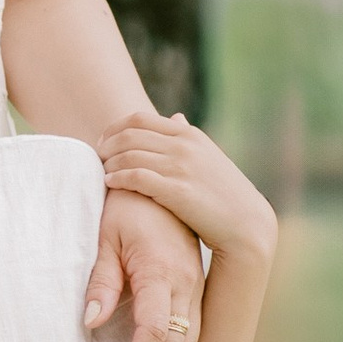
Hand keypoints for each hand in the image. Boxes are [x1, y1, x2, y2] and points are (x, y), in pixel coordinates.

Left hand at [80, 172, 210, 341]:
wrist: (157, 184)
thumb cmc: (124, 208)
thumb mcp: (104, 238)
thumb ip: (100, 281)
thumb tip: (90, 321)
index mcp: (161, 272)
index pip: (154, 333)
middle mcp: (186, 284)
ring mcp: (196, 288)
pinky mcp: (196, 289)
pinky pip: (193, 334)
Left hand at [102, 111, 278, 269]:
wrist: (246, 223)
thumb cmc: (223, 193)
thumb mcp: (208, 156)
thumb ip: (188, 138)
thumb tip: (175, 118)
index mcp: (189, 135)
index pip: (140, 119)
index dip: (114, 128)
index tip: (104, 141)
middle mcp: (184, 146)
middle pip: (129, 135)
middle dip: (107, 145)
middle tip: (97, 157)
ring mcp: (181, 167)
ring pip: (129, 155)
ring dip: (109, 163)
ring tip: (103, 172)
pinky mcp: (177, 191)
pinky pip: (136, 177)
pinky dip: (118, 178)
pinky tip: (110, 183)